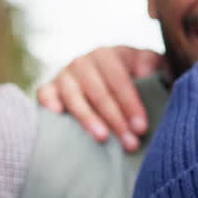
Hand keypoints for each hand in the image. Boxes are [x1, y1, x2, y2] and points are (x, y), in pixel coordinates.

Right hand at [37, 45, 166, 150]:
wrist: (111, 79)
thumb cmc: (137, 76)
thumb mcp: (151, 66)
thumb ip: (154, 66)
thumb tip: (146, 71)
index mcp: (109, 54)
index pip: (119, 80)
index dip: (130, 104)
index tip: (142, 128)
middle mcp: (84, 61)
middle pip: (98, 91)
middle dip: (115, 119)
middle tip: (130, 143)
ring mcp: (65, 74)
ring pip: (73, 95)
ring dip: (88, 118)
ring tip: (102, 138)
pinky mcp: (50, 88)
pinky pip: (44, 93)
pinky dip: (49, 102)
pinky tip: (58, 115)